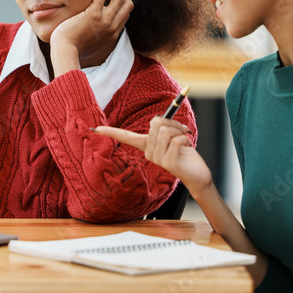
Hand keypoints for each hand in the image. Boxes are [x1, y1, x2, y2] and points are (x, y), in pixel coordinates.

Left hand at [51, 0, 132, 68]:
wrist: (64, 51)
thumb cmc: (72, 48)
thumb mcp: (90, 45)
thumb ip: (96, 38)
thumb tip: (94, 35)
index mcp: (112, 34)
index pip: (125, 14)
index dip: (123, 0)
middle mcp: (112, 27)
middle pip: (128, 5)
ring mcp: (104, 21)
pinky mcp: (93, 14)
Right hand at [95, 116, 212, 194]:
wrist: (197, 174)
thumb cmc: (184, 152)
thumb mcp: (172, 135)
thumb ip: (163, 126)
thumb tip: (157, 118)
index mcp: (146, 145)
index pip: (125, 137)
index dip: (110, 132)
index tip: (95, 129)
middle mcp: (148, 153)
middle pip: (156, 123)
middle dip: (173, 123)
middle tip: (182, 132)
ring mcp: (157, 159)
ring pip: (166, 131)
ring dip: (180, 131)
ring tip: (185, 141)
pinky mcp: (168, 163)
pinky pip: (176, 140)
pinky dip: (185, 139)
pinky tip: (187, 148)